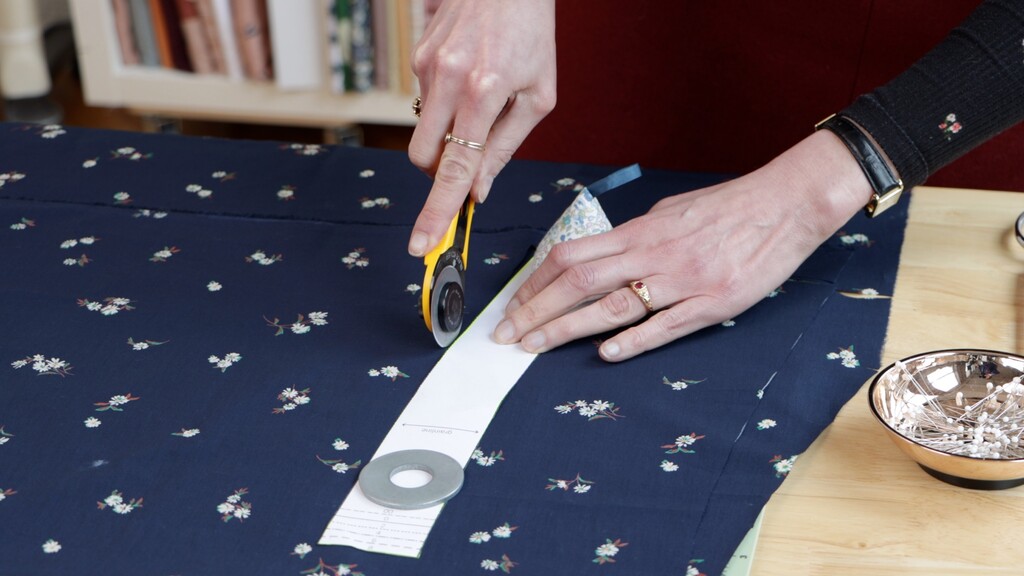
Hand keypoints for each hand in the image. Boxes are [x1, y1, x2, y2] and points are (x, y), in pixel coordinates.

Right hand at [407, 0, 556, 256]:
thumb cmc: (533, 36)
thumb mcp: (538, 96)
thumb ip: (505, 146)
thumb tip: (478, 190)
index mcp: (484, 92)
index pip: (454, 167)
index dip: (437, 210)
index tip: (422, 244)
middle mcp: (448, 79)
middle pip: (424, 158)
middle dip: (441, 173)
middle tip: (471, 161)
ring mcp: (426, 66)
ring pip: (424, 130)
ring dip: (448, 134)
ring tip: (481, 100)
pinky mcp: (416, 56)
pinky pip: (425, 102)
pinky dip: (446, 106)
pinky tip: (469, 79)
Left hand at [492, 131, 872, 360]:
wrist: (786, 204)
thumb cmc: (727, 207)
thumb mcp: (670, 212)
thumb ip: (635, 236)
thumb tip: (602, 254)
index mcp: (639, 231)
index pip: (570, 255)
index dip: (535, 281)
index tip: (512, 303)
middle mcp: (653, 254)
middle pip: (578, 281)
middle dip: (535, 309)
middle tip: (505, 334)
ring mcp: (683, 280)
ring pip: (612, 305)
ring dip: (566, 328)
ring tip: (534, 346)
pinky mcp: (713, 302)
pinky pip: (666, 325)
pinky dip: (633, 339)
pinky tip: (605, 353)